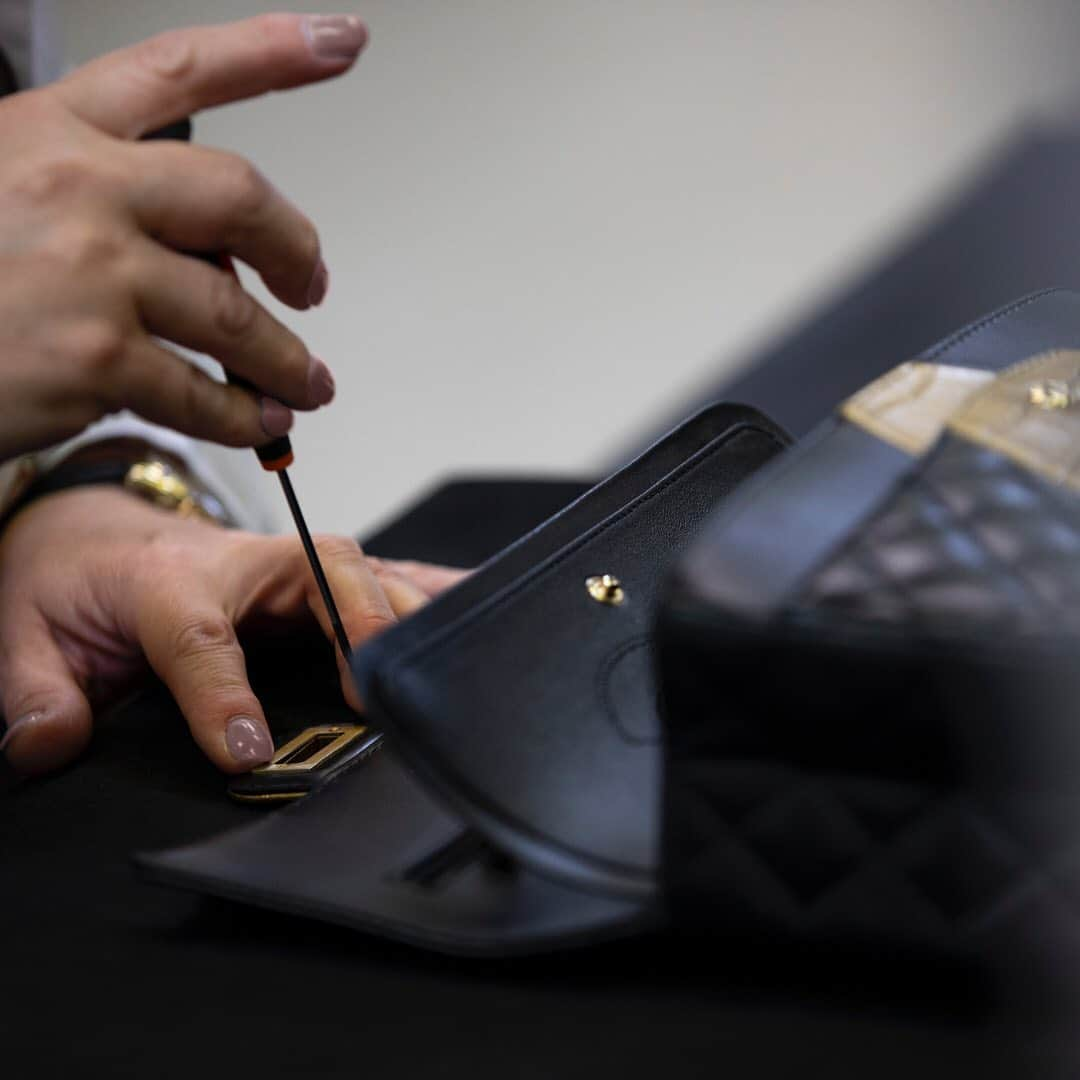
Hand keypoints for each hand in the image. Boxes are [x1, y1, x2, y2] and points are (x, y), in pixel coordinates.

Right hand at [0, 13, 366, 460]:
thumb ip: (99, 194)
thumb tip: (203, 250)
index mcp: (53, 130)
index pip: (180, 69)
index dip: (272, 52)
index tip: (340, 41)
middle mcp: (79, 188)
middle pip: (241, 198)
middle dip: (296, 248)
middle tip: (312, 284)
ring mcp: (89, 276)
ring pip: (236, 315)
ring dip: (287, 359)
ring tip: (306, 382)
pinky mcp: (94, 361)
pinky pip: (203, 393)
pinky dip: (242, 416)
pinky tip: (258, 420)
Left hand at [0, 487, 466, 775]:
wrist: (98, 531)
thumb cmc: (72, 578)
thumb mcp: (20, 630)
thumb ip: (32, 689)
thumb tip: (47, 746)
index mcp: (166, 579)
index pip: (201, 635)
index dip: (223, 695)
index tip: (245, 752)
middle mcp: (243, 562)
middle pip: (322, 574)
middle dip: (361, 623)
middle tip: (378, 692)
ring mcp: (288, 564)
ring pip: (368, 570)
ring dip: (411, 610)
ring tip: (455, 653)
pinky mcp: (318, 575)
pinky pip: (388, 576)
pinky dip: (434, 590)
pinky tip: (476, 605)